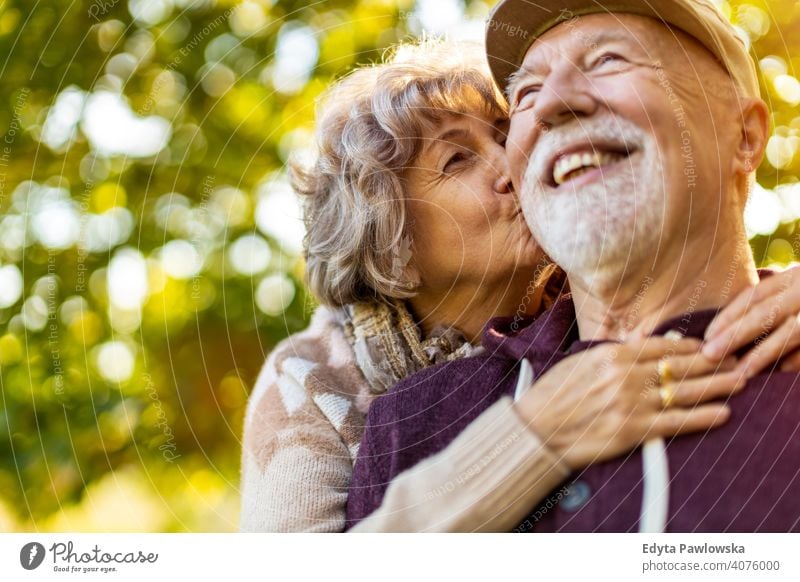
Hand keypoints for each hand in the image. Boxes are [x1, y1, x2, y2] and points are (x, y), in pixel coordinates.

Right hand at [514, 336, 745, 470]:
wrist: (536, 429)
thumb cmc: (553, 395)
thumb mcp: (580, 363)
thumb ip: (613, 354)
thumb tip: (640, 344)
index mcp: (612, 355)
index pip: (661, 346)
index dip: (689, 346)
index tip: (706, 347)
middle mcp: (626, 376)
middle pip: (679, 366)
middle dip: (712, 362)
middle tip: (734, 359)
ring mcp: (632, 403)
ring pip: (684, 391)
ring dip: (716, 385)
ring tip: (738, 381)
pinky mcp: (633, 430)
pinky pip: (676, 422)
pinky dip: (702, 417)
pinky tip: (722, 413)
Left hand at [703, 266, 799, 376]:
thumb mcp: (796, 290)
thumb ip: (773, 304)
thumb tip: (725, 334)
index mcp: (795, 277)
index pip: (755, 296)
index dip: (729, 316)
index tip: (706, 337)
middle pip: (767, 312)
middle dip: (736, 334)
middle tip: (710, 354)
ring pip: (791, 333)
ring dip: (765, 354)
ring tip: (740, 372)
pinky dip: (795, 362)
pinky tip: (778, 374)